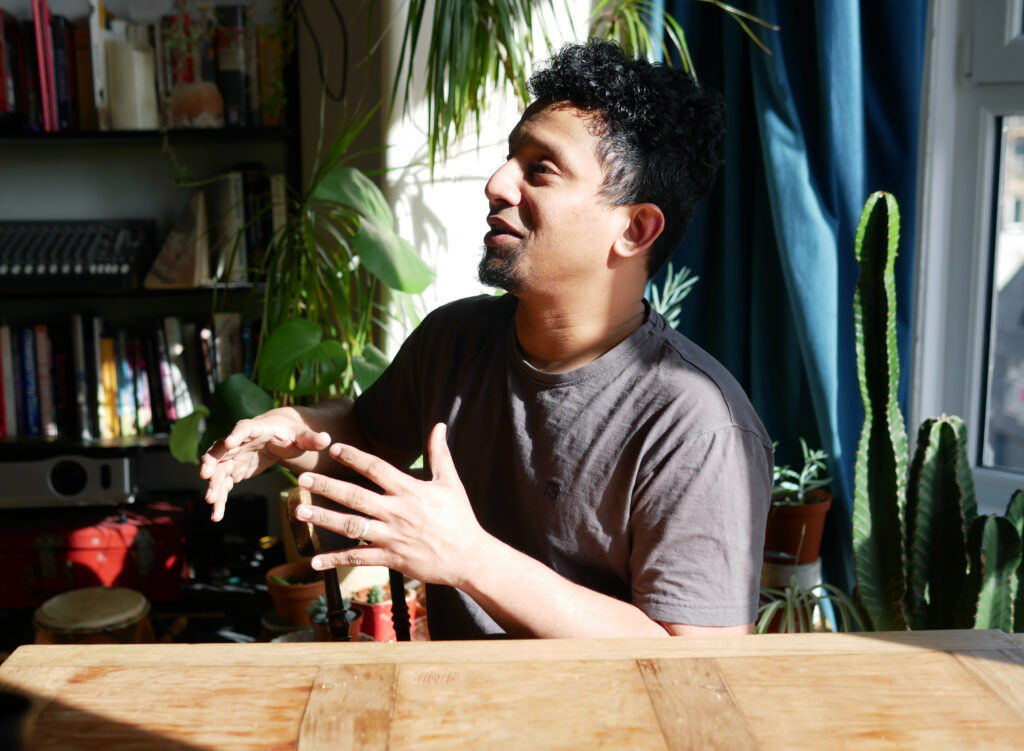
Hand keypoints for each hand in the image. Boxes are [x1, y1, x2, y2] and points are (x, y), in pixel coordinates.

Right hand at [200, 410, 330, 521]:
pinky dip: (220, 499)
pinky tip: (217, 515)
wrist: (281, 435)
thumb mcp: (303, 436)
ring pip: (218, 470)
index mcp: (257, 429)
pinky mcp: (234, 470)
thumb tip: (327, 439)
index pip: (243, 428)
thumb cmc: (292, 433)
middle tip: (205, 476)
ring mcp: (234, 457)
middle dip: (211, 462)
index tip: (228, 442)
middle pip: (221, 450)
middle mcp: (239, 442)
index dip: (236, 435)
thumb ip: (312, 438)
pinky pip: (223, 485)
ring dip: (213, 484)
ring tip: (211, 502)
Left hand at [293, 423, 489, 587]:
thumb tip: (439, 424)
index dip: (354, 457)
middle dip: (327, 486)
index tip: (333, 448)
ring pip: (351, 526)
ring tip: (299, 511)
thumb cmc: (460, 518)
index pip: (377, 468)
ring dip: (323, 519)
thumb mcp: (450, 482)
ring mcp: (392, 537)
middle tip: (303, 479)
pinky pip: (358, 559)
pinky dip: (335, 560)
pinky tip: (314, 561)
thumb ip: (440, 453)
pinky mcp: (391, 558)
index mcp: (410, 491)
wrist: (470, 557)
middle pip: (356, 496)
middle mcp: (397, 512)